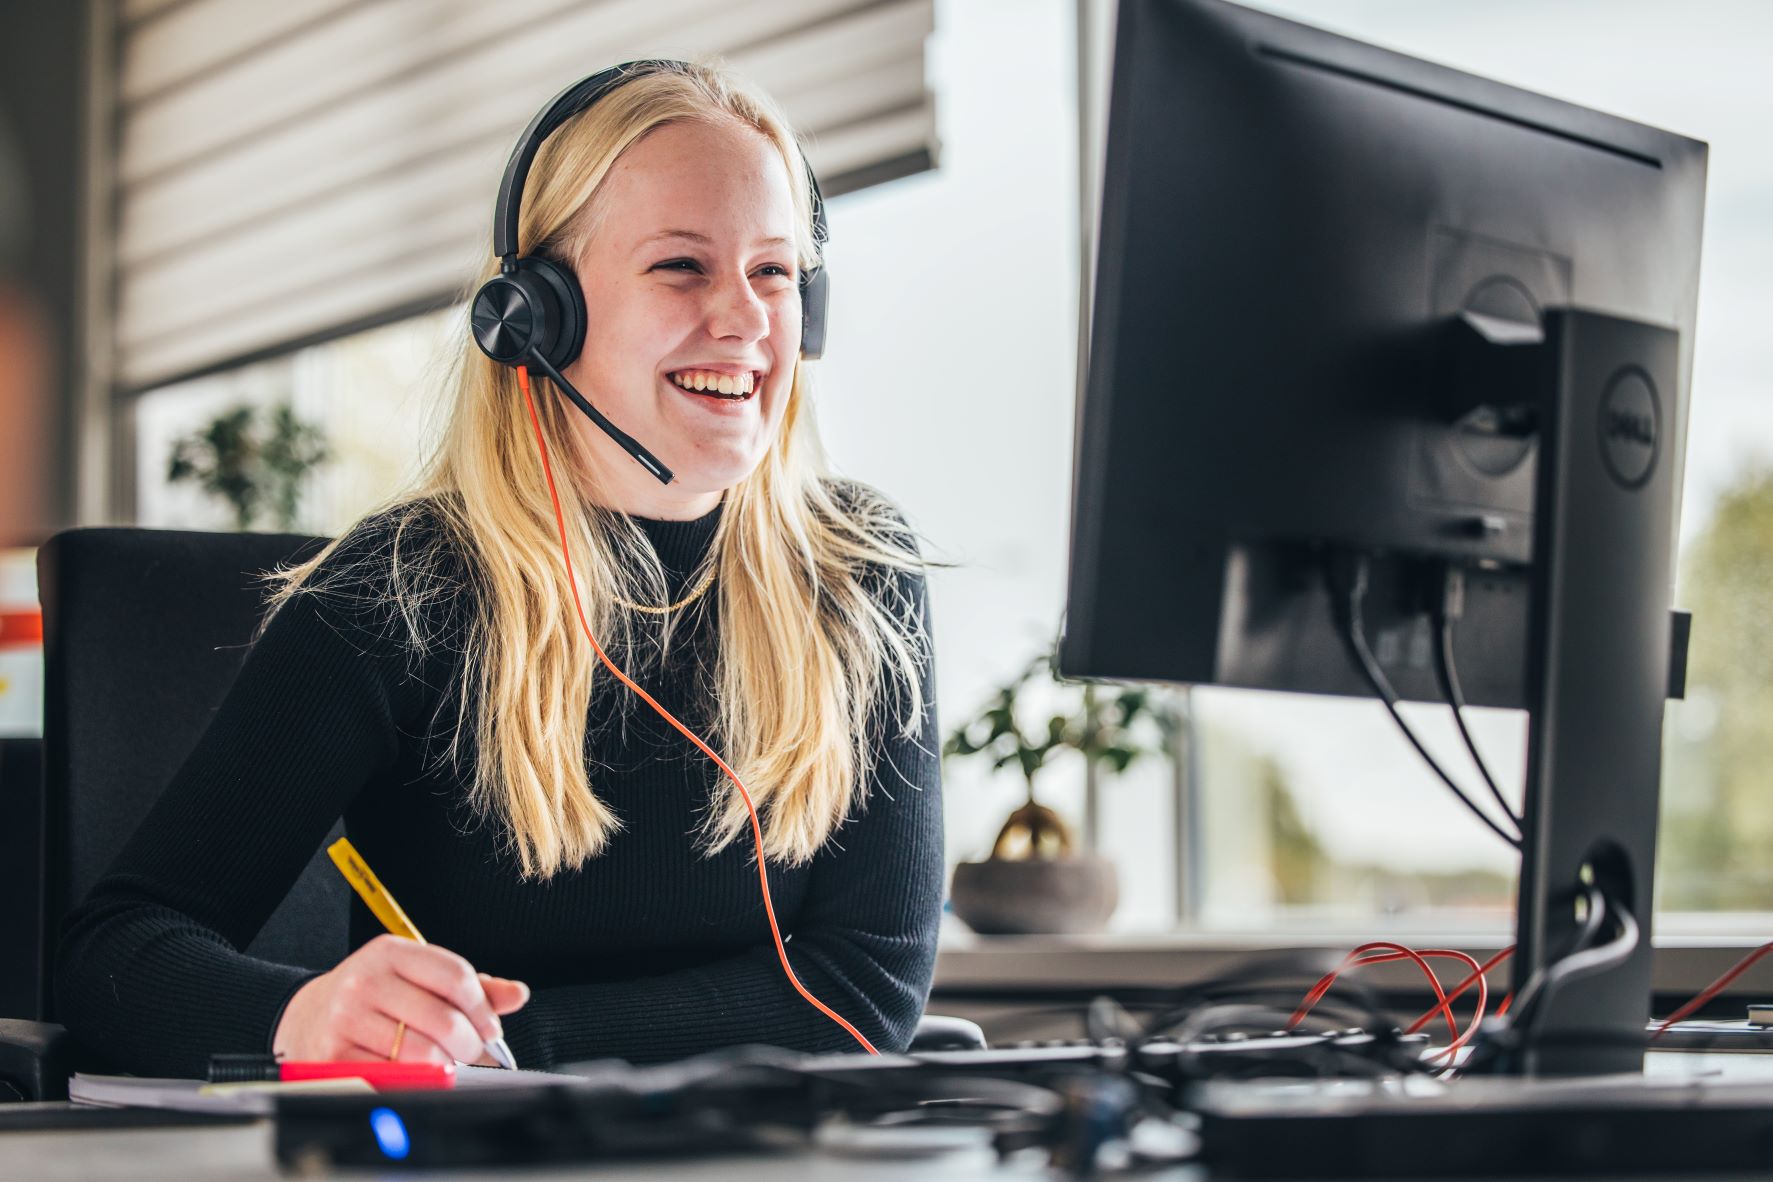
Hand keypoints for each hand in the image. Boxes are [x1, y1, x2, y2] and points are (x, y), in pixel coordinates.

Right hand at [272, 934, 530, 1062]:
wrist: (307, 1017)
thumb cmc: (374, 997)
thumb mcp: (417, 977)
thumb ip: (470, 986)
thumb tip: (517, 994)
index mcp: (390, 952)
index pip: (455, 975)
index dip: (483, 1007)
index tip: (491, 1026)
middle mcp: (365, 981)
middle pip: (443, 1018)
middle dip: (469, 1042)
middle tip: (471, 1050)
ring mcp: (346, 1019)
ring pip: (421, 1052)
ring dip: (444, 1064)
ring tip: (444, 1060)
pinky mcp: (333, 1057)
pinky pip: (393, 1077)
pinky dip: (414, 1080)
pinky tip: (414, 1072)